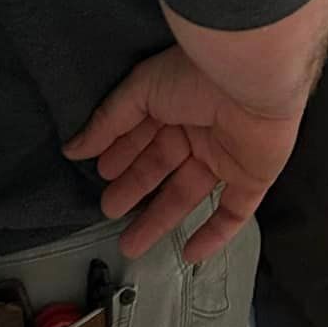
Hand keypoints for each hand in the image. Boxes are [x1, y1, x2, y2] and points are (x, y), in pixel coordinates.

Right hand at [64, 47, 303, 262]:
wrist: (253, 80)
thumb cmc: (198, 74)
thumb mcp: (142, 89)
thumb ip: (109, 120)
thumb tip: (74, 147)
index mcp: (176, 102)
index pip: (142, 134)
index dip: (121, 155)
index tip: (101, 174)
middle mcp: (199, 128)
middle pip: (161, 166)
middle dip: (134, 188)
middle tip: (110, 209)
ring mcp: (226, 154)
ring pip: (188, 194)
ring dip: (160, 219)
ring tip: (131, 242)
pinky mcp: (252, 177)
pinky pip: (233, 212)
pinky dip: (214, 235)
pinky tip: (192, 252)